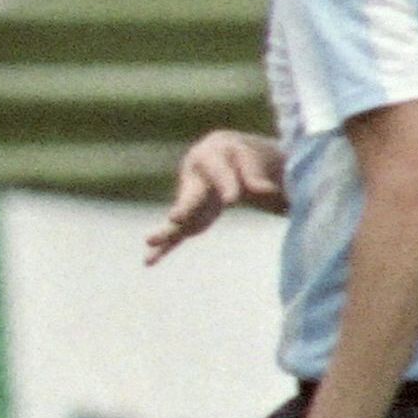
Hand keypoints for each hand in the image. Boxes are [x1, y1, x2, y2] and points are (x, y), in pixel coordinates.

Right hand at [149, 129, 282, 259]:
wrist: (222, 157)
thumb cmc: (238, 156)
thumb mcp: (250, 158)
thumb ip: (256, 175)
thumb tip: (268, 192)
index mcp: (209, 157)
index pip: (219, 174)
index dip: (226, 186)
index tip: (231, 200)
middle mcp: (193, 178)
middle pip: (189, 196)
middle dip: (184, 207)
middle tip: (176, 218)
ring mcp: (188, 200)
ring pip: (178, 219)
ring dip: (166, 231)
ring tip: (150, 241)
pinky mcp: (188, 219)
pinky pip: (176, 234)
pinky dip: (164, 248)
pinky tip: (149, 261)